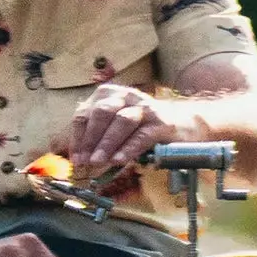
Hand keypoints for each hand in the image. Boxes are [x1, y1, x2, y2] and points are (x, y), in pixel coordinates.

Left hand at [67, 83, 187, 181]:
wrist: (181, 122)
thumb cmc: (141, 126)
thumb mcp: (115, 126)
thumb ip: (96, 137)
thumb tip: (77, 158)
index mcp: (109, 95)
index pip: (86, 113)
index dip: (78, 137)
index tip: (75, 158)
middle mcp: (126, 96)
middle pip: (102, 113)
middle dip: (91, 138)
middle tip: (85, 161)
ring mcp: (144, 107)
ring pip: (122, 121)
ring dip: (107, 143)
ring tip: (98, 162)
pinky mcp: (161, 121)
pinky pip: (142, 135)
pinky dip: (129, 148)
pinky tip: (119, 160)